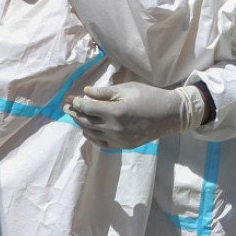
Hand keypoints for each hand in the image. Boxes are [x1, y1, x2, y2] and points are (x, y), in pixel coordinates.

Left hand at [64, 81, 207, 148]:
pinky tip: (89, 129)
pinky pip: (101, 143)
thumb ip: (104, 92)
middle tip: (66, 107)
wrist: (169, 114)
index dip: (77, 103)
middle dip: (74, 114)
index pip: (88, 108)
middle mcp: (115, 128)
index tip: (72, 98)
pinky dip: (92, 136)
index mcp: (115, 112)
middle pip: (86, 122)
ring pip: (91, 134)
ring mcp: (119, 139)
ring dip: (81, 125)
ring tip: (76, 116)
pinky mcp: (123, 146)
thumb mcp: (126, 89)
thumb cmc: (148, 96)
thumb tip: (85, 92)